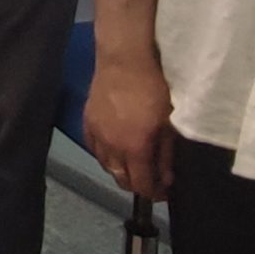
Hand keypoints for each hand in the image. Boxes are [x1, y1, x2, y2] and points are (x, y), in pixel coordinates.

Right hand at [83, 51, 175, 198]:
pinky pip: (94, 149)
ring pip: (106, 166)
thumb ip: (165, 155)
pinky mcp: (87, 121)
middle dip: (137, 185)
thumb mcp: (167, 124)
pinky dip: (104, 156)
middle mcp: (112, 147)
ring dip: (121, 171)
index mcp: (134, 148)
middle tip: (151, 180)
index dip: (154, 193)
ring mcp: (96, 134)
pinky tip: (113, 152)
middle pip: (121, 179)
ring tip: (134, 166)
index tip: (164, 192)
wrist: (124, 60)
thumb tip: (166, 179)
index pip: (141, 184)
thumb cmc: (153, 89)